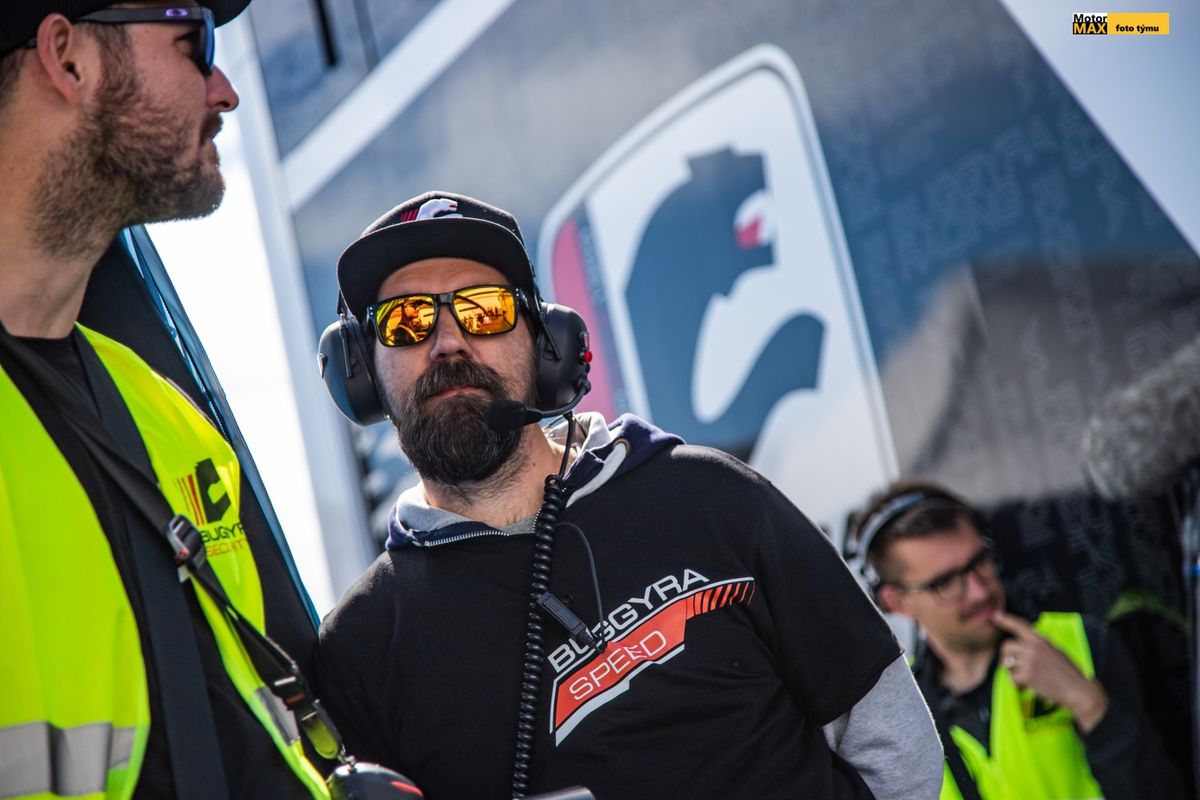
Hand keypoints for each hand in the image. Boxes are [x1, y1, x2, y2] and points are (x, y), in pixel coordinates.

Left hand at [992, 611, 1108, 732]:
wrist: (1079, 690)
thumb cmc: (1068, 672)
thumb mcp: (1055, 651)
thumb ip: (1038, 646)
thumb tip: (1021, 647)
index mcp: (1041, 640)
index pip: (1020, 626)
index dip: (1006, 620)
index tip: (996, 615)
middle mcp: (1033, 647)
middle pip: (1006, 646)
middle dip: (1006, 657)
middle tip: (1014, 667)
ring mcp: (1029, 661)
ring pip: (1007, 664)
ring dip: (1013, 673)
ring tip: (1027, 679)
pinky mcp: (1027, 675)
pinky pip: (1012, 679)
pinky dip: (1018, 685)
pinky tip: (1029, 687)